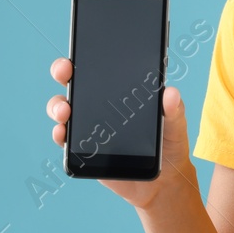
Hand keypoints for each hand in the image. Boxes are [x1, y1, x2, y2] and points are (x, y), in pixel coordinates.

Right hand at [45, 57, 198, 209]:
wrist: (163, 181)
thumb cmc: (169, 145)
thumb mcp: (175, 124)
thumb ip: (173, 109)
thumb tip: (171, 92)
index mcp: (120, 91)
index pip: (98, 68)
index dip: (85, 56)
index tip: (79, 51)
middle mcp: (99, 105)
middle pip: (73, 83)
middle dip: (63, 72)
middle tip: (64, 71)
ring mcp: (88, 126)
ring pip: (63, 109)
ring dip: (58, 106)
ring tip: (66, 111)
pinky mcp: (83, 148)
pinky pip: (65, 138)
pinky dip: (60, 134)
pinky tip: (63, 133)